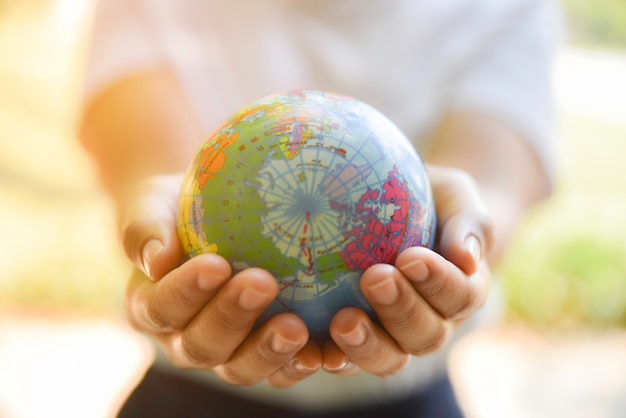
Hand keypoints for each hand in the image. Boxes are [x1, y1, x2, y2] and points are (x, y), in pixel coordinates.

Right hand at [121, 174, 322, 387]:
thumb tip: (157, 258)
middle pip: (202, 346)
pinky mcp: (262, 355)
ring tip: (296, 327)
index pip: (161, 308)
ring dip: (268, 350)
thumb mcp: (152, 206)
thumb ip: (146, 228)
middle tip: (262, 283)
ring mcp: (225, 354)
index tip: (215, 263)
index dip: (186, 292)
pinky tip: (327, 351)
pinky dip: (301, 364)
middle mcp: (184, 340)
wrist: (209, 223)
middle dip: (232, 318)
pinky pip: (280, 370)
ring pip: (241, 368)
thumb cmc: (177, 211)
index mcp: (151, 309)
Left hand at [324, 166, 493, 376]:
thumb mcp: (453, 195)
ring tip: (342, 321)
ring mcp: (394, 338)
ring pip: (389, 358)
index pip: (460, 296)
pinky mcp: (356, 342)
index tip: (410, 256)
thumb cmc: (430, 199)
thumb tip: (466, 258)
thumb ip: (467, 222)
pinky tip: (310, 349)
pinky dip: (331, 358)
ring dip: (367, 344)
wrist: (399, 211)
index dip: (439, 282)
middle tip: (375, 279)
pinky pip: (346, 360)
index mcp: (461, 291)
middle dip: (402, 310)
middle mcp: (432, 323)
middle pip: (426, 335)